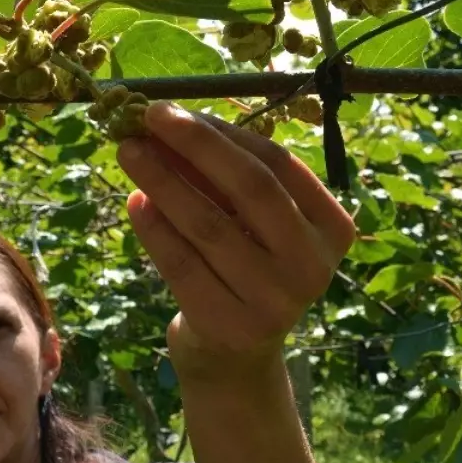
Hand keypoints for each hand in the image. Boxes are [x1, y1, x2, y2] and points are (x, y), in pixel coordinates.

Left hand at [116, 101, 356, 383]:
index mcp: (331, 227)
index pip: (277, 165)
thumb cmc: (244, 266)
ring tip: (130, 152)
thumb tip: (172, 121)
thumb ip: (224, 177)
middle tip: (148, 118)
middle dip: (196, 146)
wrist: (234, 353)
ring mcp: (275, 301)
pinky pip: (183, 265)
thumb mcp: (250, 222)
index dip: (222, 133)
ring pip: (210, 225)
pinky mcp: (231, 326)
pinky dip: (155, 228)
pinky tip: (135, 200)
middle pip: (251, 188)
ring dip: (164, 180)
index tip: (171, 109)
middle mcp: (312, 265)